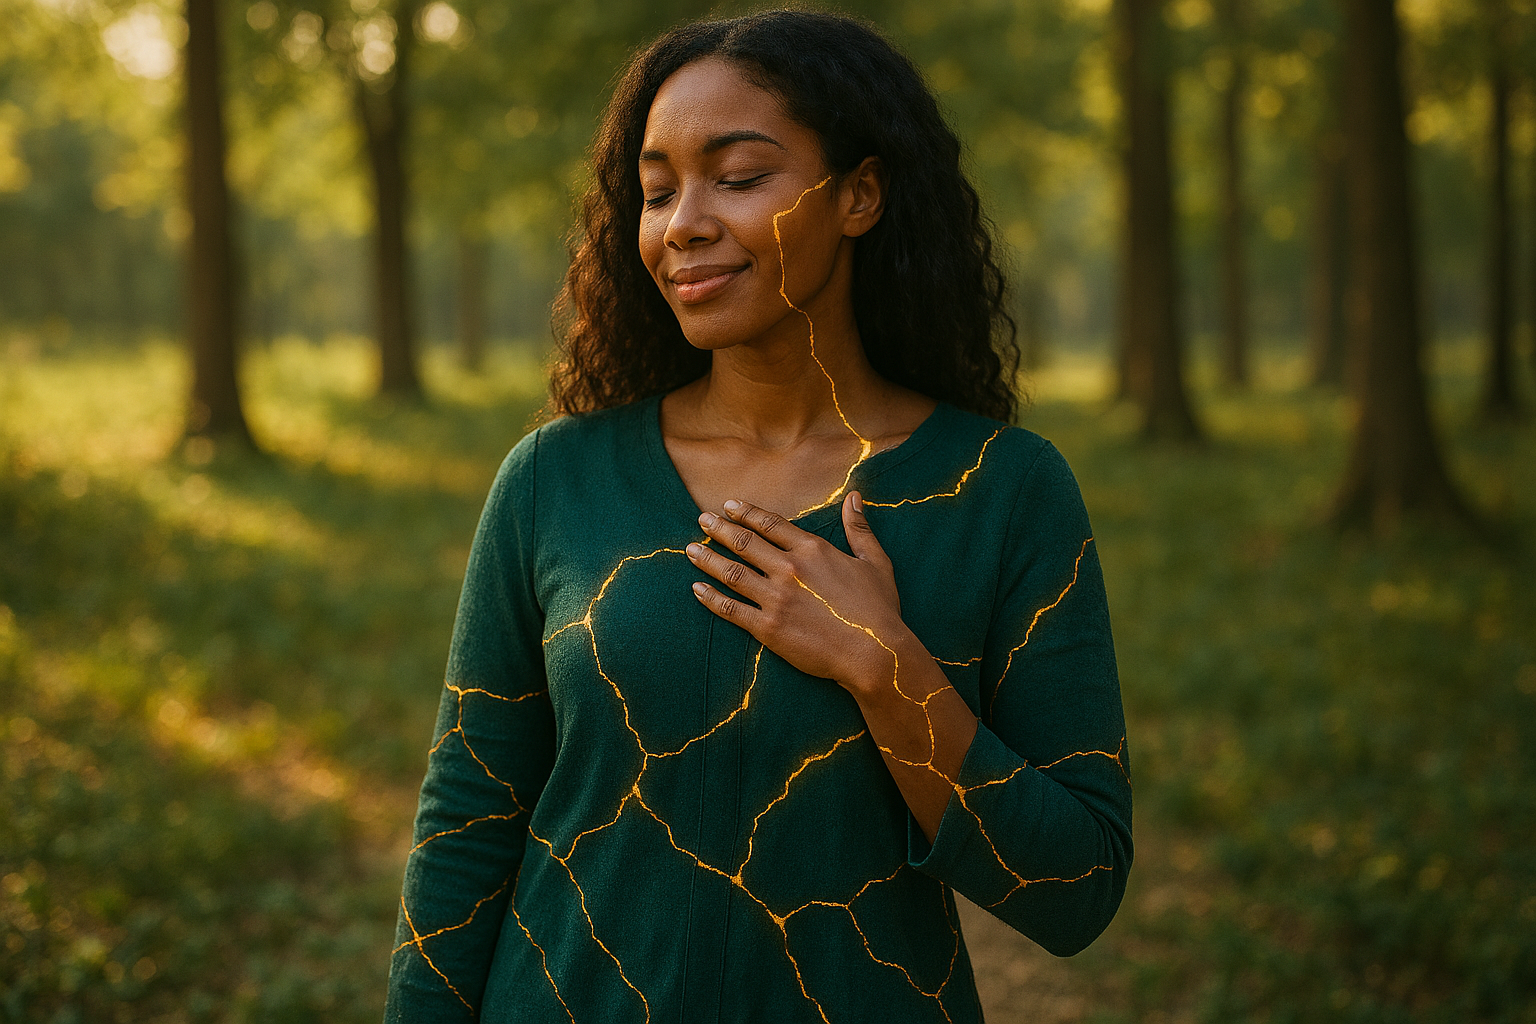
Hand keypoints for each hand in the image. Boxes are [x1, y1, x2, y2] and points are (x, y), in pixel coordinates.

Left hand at [686, 492, 910, 696]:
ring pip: (732, 572)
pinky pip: (731, 609)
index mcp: (812, 550)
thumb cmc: (879, 610)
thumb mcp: (875, 563)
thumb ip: (859, 529)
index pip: (770, 524)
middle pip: (744, 542)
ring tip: (691, 549)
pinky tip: (697, 588)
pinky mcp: (768, 628)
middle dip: (719, 529)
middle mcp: (789, 569)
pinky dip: (711, 598)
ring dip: (708, 558)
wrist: (874, 653)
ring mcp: (775, 599)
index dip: (747, 512)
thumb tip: (854, 497)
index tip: (729, 505)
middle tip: (702, 520)